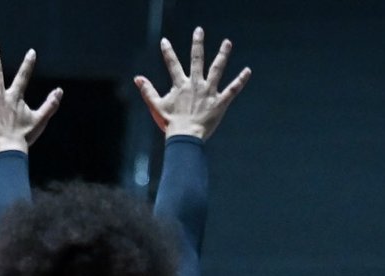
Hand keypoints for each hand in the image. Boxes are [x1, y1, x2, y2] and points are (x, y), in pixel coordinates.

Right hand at [135, 27, 250, 140]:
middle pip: (197, 60)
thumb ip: (148, 91)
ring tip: (227, 42)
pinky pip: (232, 89)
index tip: (165, 41)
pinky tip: (247, 71)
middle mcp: (196, 84)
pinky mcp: (220, 102)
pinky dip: (240, 80)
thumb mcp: (156, 106)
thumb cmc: (170, 123)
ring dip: (222, 55)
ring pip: (217, 69)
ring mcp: (209, 92)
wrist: (185, 137)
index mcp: (181, 85)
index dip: (168, 52)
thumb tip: (137, 78)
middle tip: (199, 31)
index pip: (173, 65)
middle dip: (197, 44)